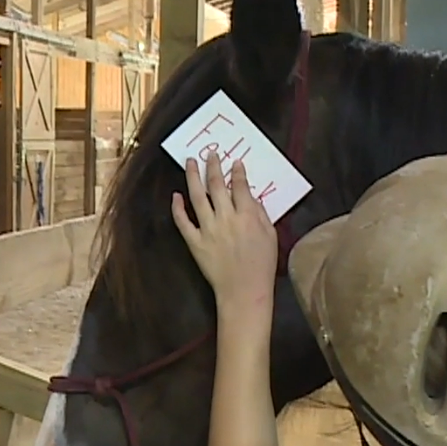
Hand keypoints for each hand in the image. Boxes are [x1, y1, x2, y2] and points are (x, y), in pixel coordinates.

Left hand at [172, 151, 278, 318]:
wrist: (244, 291)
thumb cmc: (262, 265)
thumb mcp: (270, 235)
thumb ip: (260, 213)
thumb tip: (249, 197)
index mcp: (246, 215)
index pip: (240, 186)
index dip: (237, 172)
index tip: (235, 162)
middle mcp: (225, 217)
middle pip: (216, 185)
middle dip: (213, 166)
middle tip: (210, 154)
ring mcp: (208, 229)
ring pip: (197, 197)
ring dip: (193, 177)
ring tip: (190, 162)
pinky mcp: (195, 242)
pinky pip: (183, 222)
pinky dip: (177, 208)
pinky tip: (175, 195)